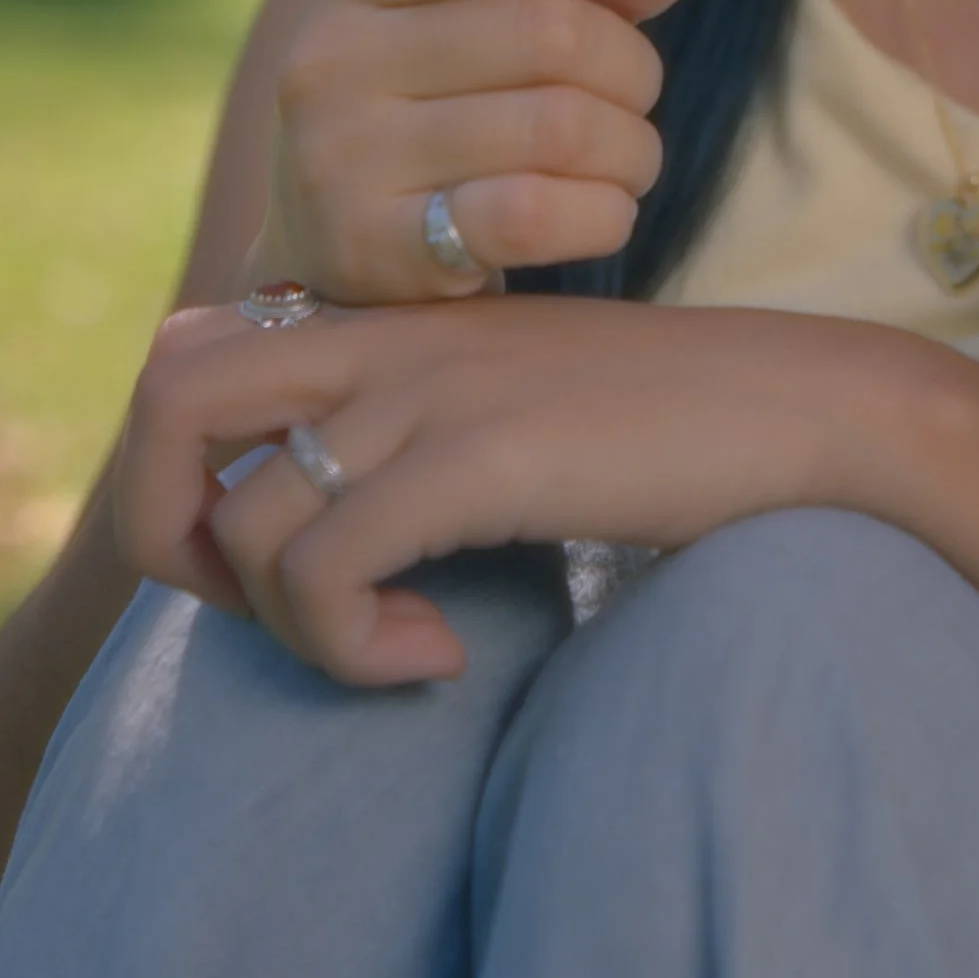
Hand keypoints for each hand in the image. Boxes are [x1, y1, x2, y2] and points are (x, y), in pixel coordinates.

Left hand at [113, 294, 921, 683]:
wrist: (810, 412)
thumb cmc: (677, 436)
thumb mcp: (519, 411)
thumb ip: (421, 434)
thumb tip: (330, 533)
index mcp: (394, 322)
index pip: (192, 350)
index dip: (183, 466)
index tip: (272, 560)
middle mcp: (393, 338)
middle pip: (169, 393)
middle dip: (168, 526)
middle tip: (268, 607)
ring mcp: (434, 388)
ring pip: (249, 519)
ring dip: (297, 627)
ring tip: (403, 649)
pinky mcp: (481, 452)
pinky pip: (330, 567)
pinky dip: (355, 645)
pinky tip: (442, 655)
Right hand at [240, 0, 753, 306]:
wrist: (332, 256)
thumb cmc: (443, 116)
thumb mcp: (501, 27)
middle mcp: (332, 53)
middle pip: (552, 30)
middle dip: (634, 71)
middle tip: (634, 103)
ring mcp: (341, 155)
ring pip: (561, 126)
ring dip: (631, 151)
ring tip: (620, 165)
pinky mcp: (372, 250)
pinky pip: (533, 214)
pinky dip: (602, 213)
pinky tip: (599, 213)